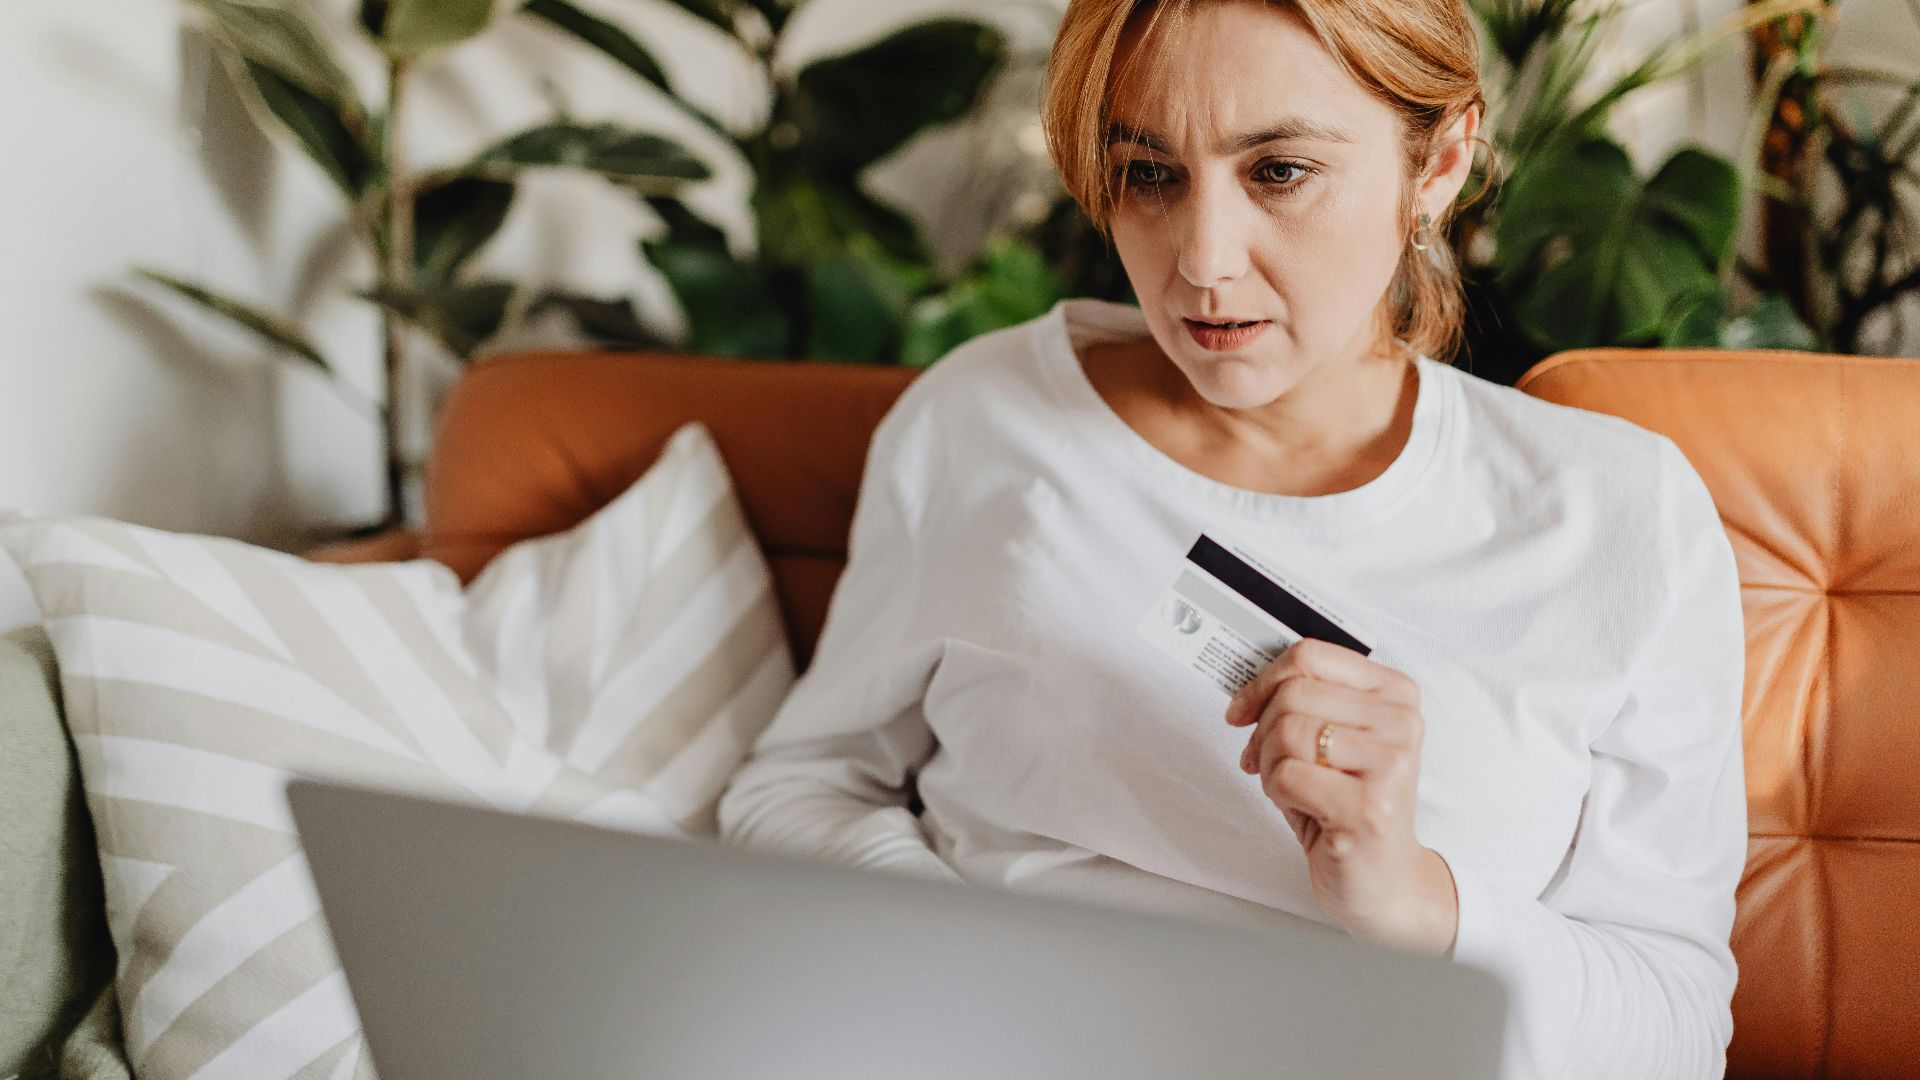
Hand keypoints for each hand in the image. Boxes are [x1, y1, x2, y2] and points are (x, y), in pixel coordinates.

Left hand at [1224, 639, 1458, 955]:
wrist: (1385, 880)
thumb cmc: (1351, 807)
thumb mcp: (1334, 740)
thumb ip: (1304, 702)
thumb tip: (1245, 689)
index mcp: (1395, 694)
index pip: (1312, 655)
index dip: (1263, 680)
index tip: (1242, 708)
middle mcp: (1401, 724)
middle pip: (1294, 694)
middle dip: (1263, 731)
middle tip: (1267, 761)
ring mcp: (1390, 766)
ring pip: (1287, 732)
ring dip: (1270, 765)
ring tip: (1291, 787)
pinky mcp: (1369, 808)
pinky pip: (1287, 776)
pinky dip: (1277, 792)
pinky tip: (1302, 808)